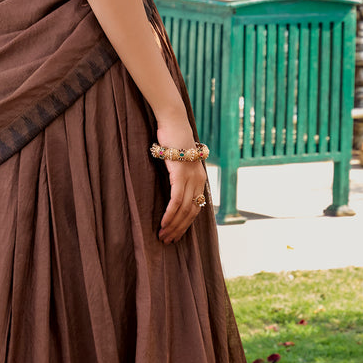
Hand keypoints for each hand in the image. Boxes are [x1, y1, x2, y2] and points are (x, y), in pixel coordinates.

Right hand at [155, 120, 208, 243]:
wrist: (174, 122)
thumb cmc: (173, 139)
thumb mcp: (178, 159)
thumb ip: (178, 173)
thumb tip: (172, 186)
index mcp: (199, 179)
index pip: (196, 208)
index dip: (186, 224)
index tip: (176, 234)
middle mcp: (199, 180)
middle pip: (192, 212)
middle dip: (179, 229)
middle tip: (168, 240)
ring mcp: (191, 178)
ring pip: (184, 209)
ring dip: (173, 225)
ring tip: (163, 235)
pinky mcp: (181, 174)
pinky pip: (176, 200)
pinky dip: (170, 214)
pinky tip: (163, 223)